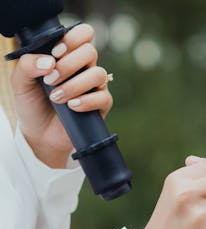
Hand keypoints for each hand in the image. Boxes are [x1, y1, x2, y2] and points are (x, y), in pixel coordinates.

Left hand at [12, 24, 112, 167]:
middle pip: (90, 51)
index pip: (84, 34)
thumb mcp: (20, 82)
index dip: (73, 38)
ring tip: (56, 97)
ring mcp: (95, 87)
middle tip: (50, 80)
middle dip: (68, 65)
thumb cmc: (32, 105)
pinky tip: (71, 106)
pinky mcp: (101, 105)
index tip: (56, 52)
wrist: (40, 135)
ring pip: (98, 74)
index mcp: (68, 56)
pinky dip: (86, 101)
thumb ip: (27, 65)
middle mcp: (84, 68)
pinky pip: (104, 97)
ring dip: (75, 84)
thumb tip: (49, 60)